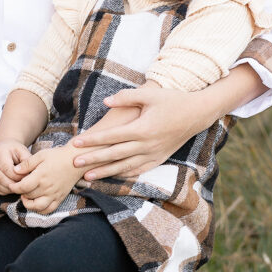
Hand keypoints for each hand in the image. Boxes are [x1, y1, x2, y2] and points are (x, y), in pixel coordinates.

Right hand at [0, 140, 31, 194]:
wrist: (4, 149)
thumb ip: (27, 161)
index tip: (25, 178)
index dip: (17, 176)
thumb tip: (27, 173)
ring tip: (18, 187)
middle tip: (23, 185)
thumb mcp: (22, 151)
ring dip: (9, 189)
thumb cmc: (14, 151)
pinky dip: (4, 191)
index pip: (6, 168)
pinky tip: (12, 188)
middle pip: (0, 178)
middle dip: (13, 184)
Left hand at [12, 147, 85, 213]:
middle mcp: (47, 187)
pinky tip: (36, 203)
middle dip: (21, 193)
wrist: (76, 160)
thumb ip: (27, 164)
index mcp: (41, 176)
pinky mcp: (60, 198)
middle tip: (20, 187)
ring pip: (37, 207)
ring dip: (29, 204)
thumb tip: (15, 170)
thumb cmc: (58, 156)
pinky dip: (40, 210)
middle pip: (28, 196)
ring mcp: (54, 194)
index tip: (12, 185)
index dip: (14, 187)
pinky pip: (49, 210)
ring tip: (26, 197)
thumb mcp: (41, 155)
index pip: (23, 187)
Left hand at [71, 85, 213, 180]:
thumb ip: (126, 98)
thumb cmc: (172, 100)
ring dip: (105, 172)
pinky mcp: (160, 158)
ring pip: (125, 166)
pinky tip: (112, 177)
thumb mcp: (149, 94)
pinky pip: (139, 170)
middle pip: (114, 155)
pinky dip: (124, 175)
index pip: (112, 136)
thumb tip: (105, 102)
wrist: (197, 113)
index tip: (76, 142)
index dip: (93, 140)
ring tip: (87, 176)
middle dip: (93, 159)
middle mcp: (147, 145)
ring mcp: (154, 154)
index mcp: (143, 128)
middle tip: (74, 163)